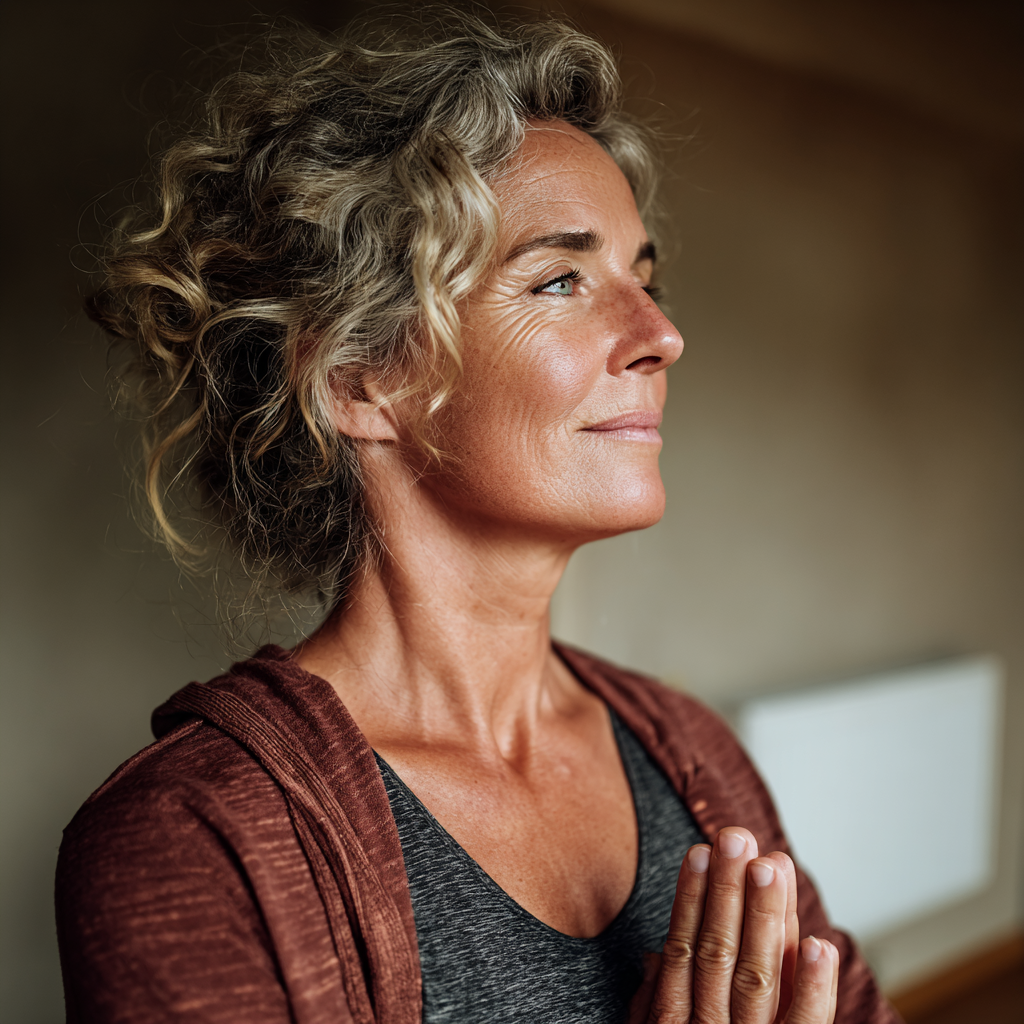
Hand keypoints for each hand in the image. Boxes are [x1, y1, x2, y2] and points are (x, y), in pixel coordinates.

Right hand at [629, 827, 838, 1022]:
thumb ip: (654, 1006)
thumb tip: (656, 954)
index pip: (682, 951)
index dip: (692, 900)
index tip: (702, 852)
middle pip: (718, 954)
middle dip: (728, 892)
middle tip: (736, 837)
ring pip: (755, 979)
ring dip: (765, 919)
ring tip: (772, 865)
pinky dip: (812, 990)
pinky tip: (819, 946)